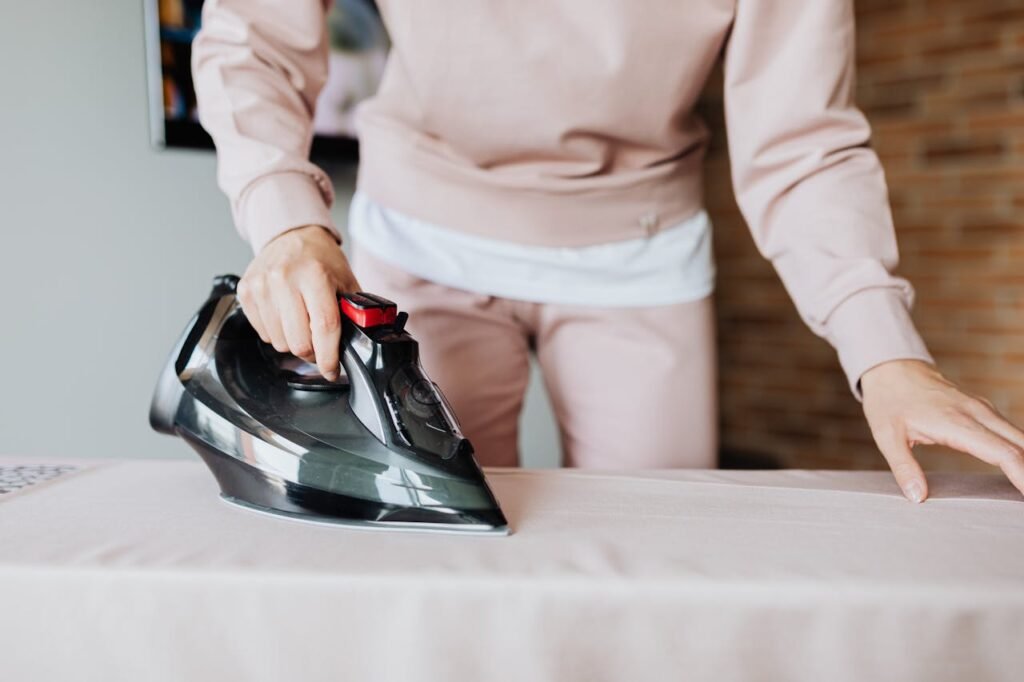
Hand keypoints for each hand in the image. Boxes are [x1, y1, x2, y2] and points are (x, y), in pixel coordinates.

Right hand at [237, 225, 359, 380]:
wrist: (291, 235)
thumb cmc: (321, 260)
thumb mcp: (346, 281)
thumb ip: (353, 311)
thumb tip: (357, 343)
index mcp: (315, 275)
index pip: (324, 327)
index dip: (329, 357)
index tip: (332, 371)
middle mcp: (284, 279)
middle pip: (299, 342)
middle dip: (313, 353)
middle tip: (320, 346)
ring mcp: (261, 286)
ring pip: (280, 342)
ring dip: (295, 343)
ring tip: (303, 326)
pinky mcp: (246, 292)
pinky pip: (264, 333)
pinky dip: (278, 333)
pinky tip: (286, 317)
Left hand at [862, 359, 1023, 501]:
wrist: (892, 369)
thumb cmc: (889, 400)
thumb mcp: (887, 436)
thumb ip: (904, 467)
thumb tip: (917, 496)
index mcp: (957, 423)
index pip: (1003, 453)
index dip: (1022, 476)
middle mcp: (977, 414)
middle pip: (1021, 446)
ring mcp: (982, 409)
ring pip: (1019, 437)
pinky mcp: (982, 409)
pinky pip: (1010, 431)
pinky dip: (1020, 450)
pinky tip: (1020, 468)